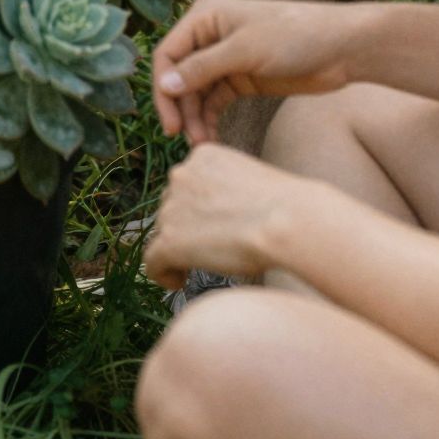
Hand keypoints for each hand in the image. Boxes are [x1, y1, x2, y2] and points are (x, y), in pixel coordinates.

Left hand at [145, 145, 304, 287]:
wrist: (285, 221)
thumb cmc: (282, 205)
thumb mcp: (249, 180)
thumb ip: (226, 189)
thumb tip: (224, 213)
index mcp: (202, 156)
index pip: (188, 184)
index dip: (196, 208)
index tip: (212, 225)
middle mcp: (181, 176)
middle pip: (172, 207)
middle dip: (185, 227)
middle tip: (208, 248)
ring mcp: (172, 208)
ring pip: (163, 233)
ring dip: (177, 249)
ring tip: (196, 268)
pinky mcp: (170, 240)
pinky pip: (153, 261)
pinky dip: (162, 273)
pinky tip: (178, 282)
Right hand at [154, 0, 363, 144]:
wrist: (342, 49)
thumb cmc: (295, 36)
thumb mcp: (245, 51)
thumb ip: (202, 69)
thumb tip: (164, 86)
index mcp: (204, 17)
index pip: (168, 54)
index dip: (163, 88)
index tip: (170, 123)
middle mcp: (210, 36)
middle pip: (179, 77)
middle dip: (181, 108)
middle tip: (184, 139)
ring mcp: (225, 59)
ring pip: (196, 94)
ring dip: (196, 119)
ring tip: (205, 145)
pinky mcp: (242, 79)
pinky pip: (215, 102)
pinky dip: (211, 120)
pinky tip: (213, 139)